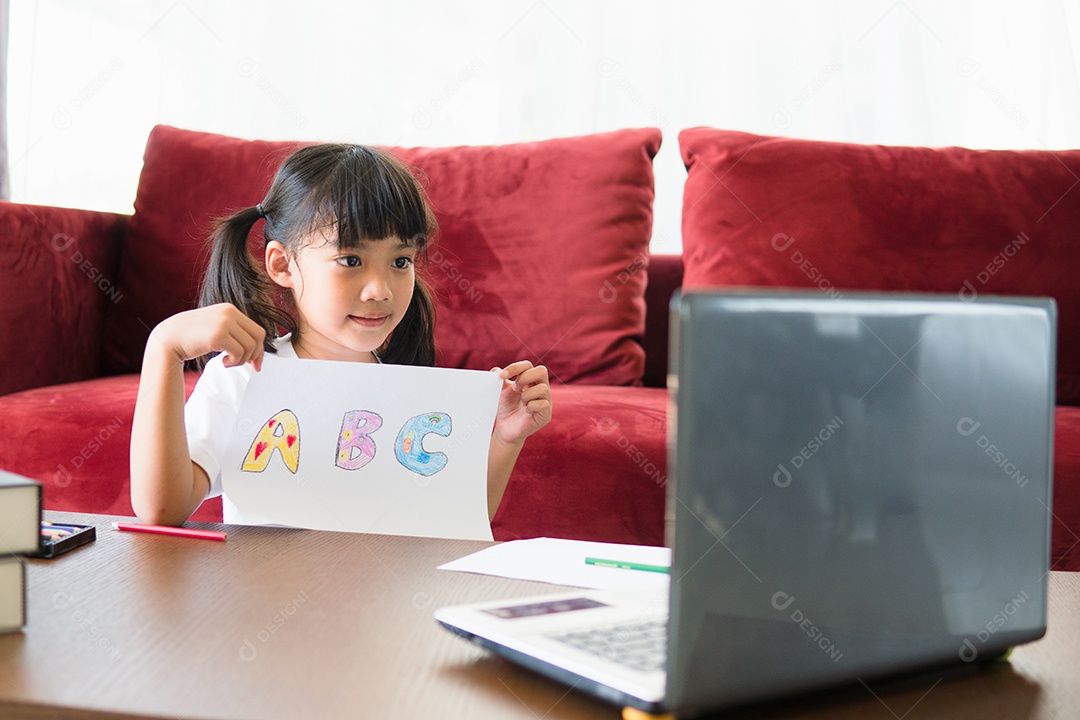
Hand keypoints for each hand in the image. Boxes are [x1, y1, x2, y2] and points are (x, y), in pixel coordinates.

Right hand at [148, 303, 265, 369]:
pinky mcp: (217, 335)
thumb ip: (234, 332)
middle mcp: (229, 313)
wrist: (169, 338)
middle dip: (255, 355)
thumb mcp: (216, 327)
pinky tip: (223, 362)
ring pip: (249, 347)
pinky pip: (238, 352)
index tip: (255, 363)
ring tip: (228, 362)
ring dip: (241, 360)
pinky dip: (234, 362)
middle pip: (258, 337)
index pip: (257, 330)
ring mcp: (223, 323)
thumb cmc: (192, 336)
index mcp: (230, 310)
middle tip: (247, 366)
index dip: (259, 349)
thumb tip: (256, 350)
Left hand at [490, 361, 551, 445]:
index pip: (528, 365)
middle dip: (525, 378)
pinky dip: (531, 406)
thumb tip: (497, 371)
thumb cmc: (506, 408)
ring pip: (543, 388)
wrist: (505, 429)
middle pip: (542, 371)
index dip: (515, 367)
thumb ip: (499, 378)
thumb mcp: (500, 390)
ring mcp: (546, 401)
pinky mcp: (546, 414)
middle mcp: (541, 388)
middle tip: (515, 389)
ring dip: (527, 395)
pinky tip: (526, 411)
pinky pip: (543, 404)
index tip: (502, 376)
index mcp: (531, 380)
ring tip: (521, 402)